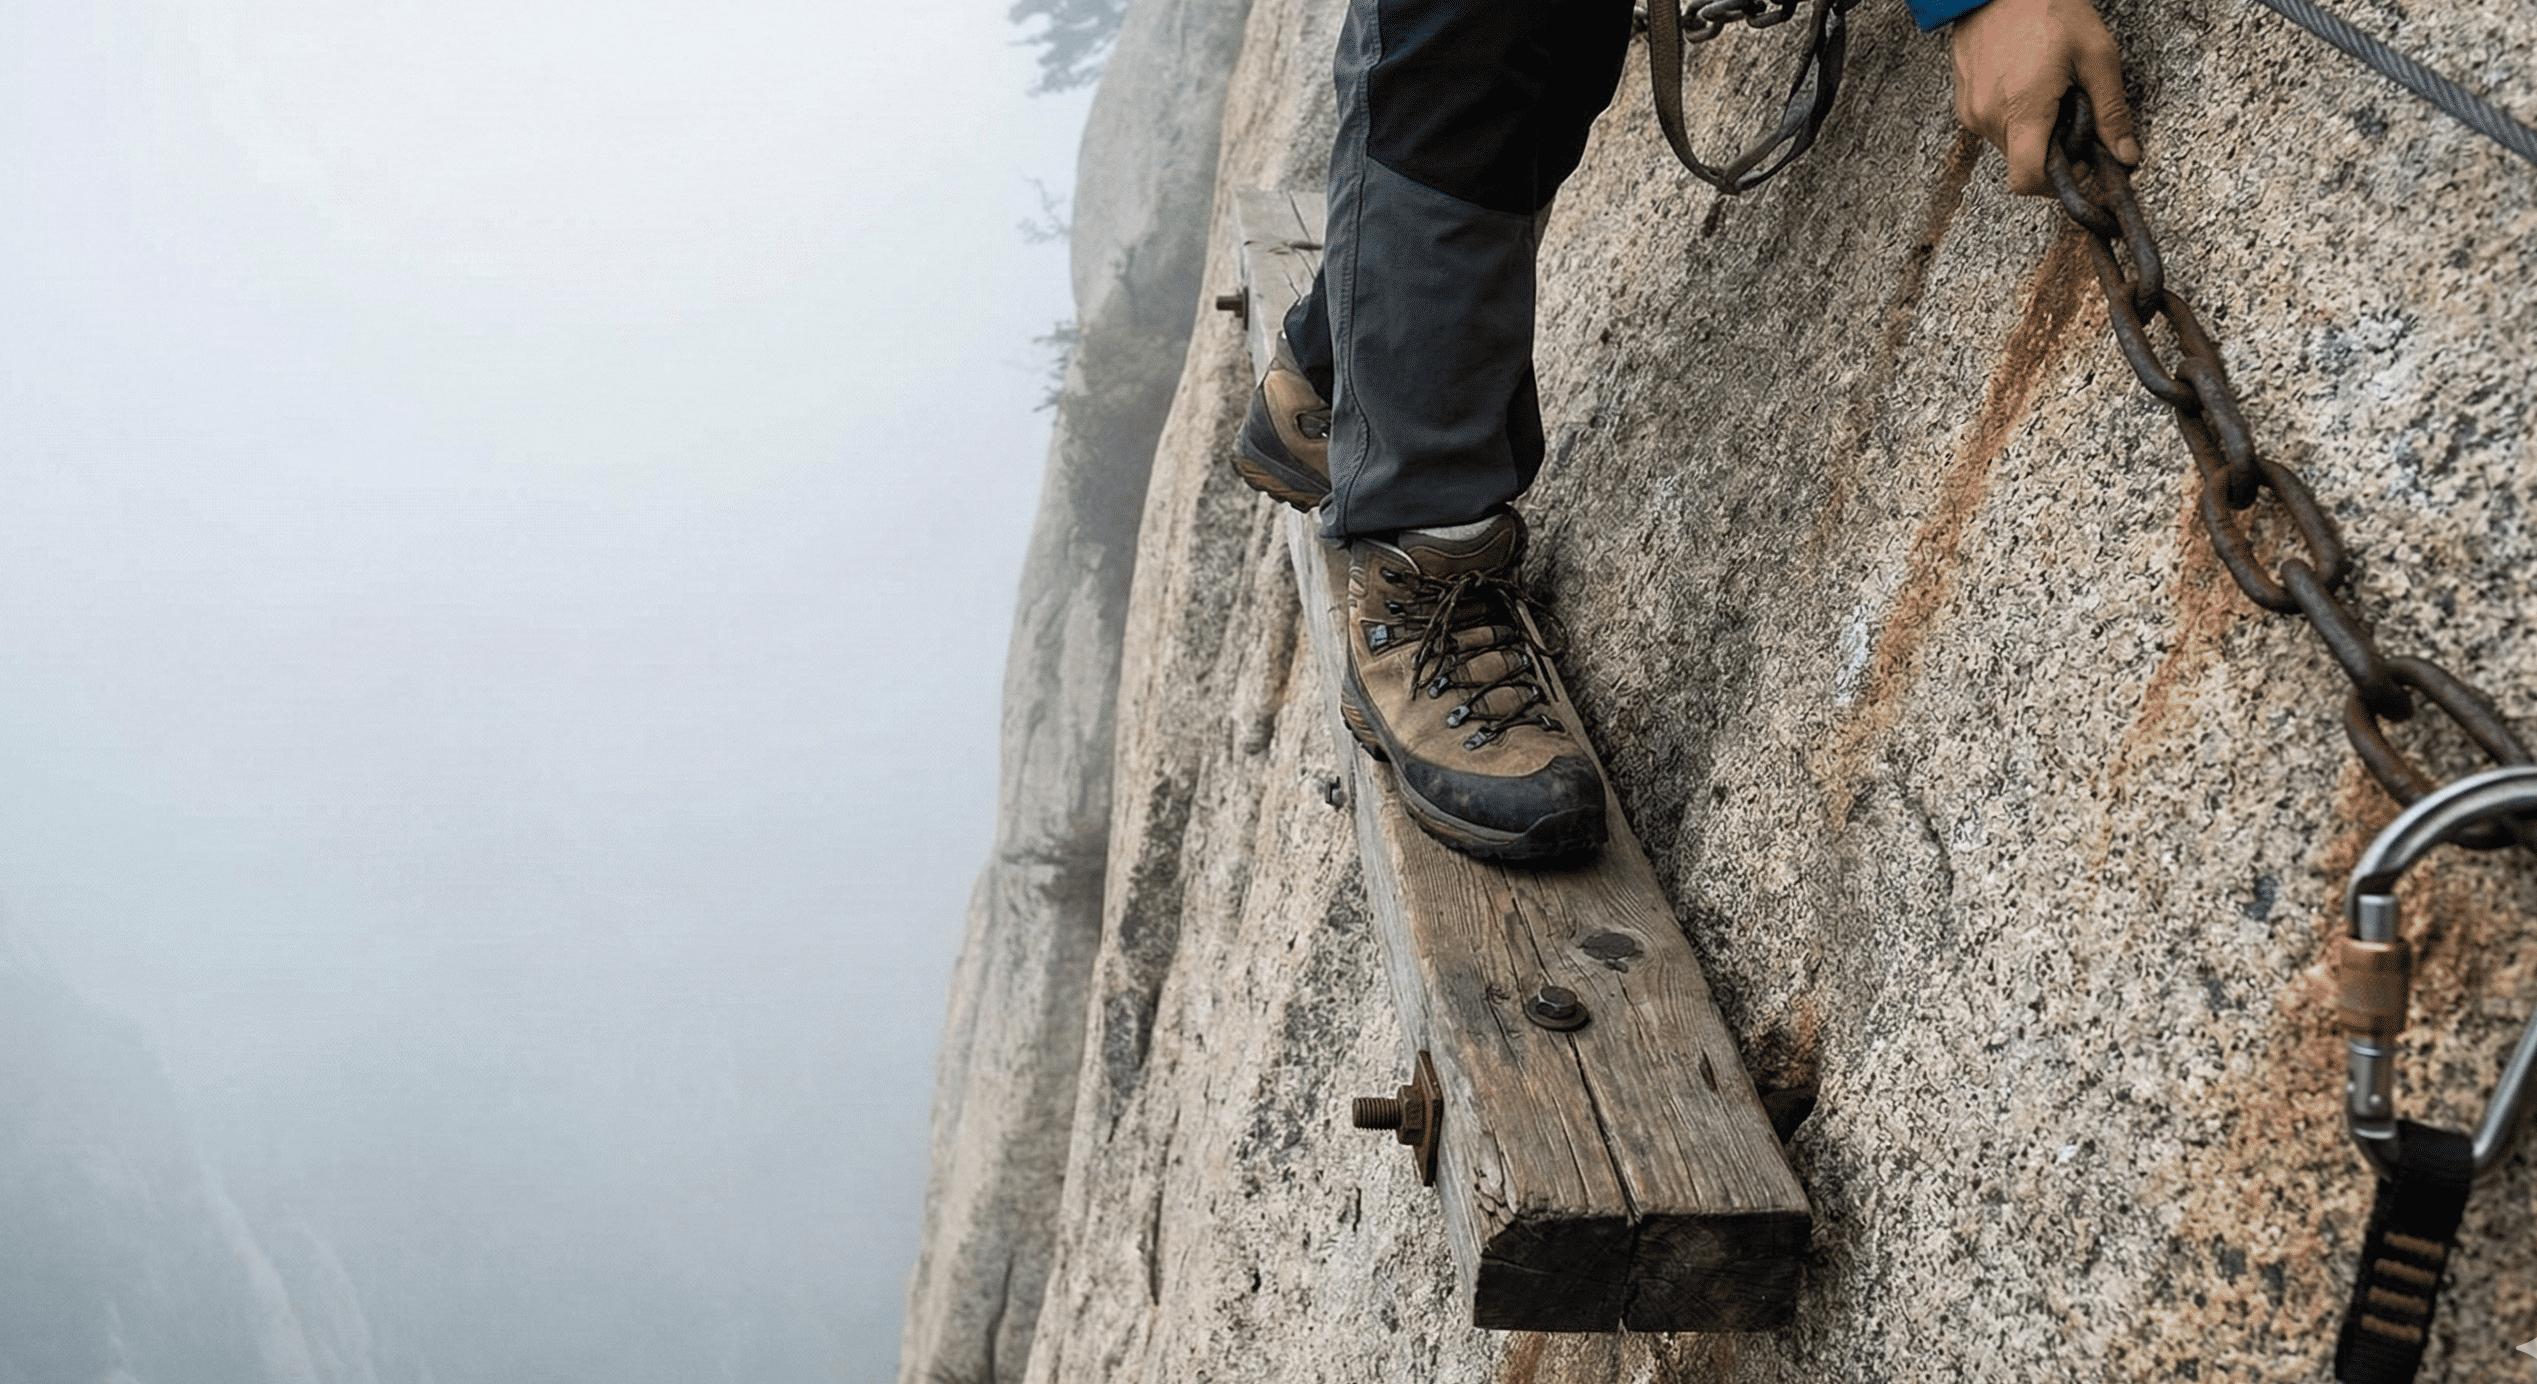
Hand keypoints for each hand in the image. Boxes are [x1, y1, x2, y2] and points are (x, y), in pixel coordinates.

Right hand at [1949, 0, 2139, 194]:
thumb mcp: (2096, 55)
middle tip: (2070, 110)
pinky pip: (1993, 126)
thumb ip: (2111, 112)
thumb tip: (2125, 155)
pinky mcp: (1964, 102)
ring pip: (2009, 145)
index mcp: (2023, 111)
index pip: (2028, 179)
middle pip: (2023, 162)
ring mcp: (1971, 111)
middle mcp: (1989, 118)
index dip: (2056, 184)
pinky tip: (2026, 84)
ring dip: (2033, 130)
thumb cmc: (2045, 9)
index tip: (2076, 165)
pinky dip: (2014, 116)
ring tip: (2047, 90)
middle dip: (2052, 147)